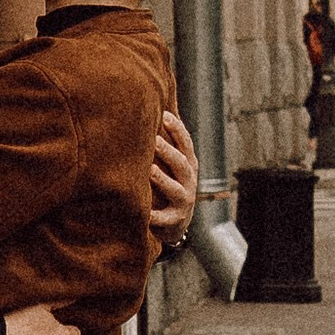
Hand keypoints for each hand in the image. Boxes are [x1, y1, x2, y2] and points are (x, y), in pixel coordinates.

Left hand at [150, 107, 198, 251]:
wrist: (175, 225)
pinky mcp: (174, 221)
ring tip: (149, 170)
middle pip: (181, 164)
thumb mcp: (171, 165)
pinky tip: (145, 213)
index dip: (177, 130)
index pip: (186, 144)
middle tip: (154, 140)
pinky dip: (155, 216)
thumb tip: (156, 109)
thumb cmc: (167, 186)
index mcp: (188, 165)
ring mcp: (184, 201)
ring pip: (175, 190)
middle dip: (168, 152)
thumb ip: (164, 143)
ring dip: (163, 180)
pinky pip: (165, 219)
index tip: (165, 115)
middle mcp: (189, 181)